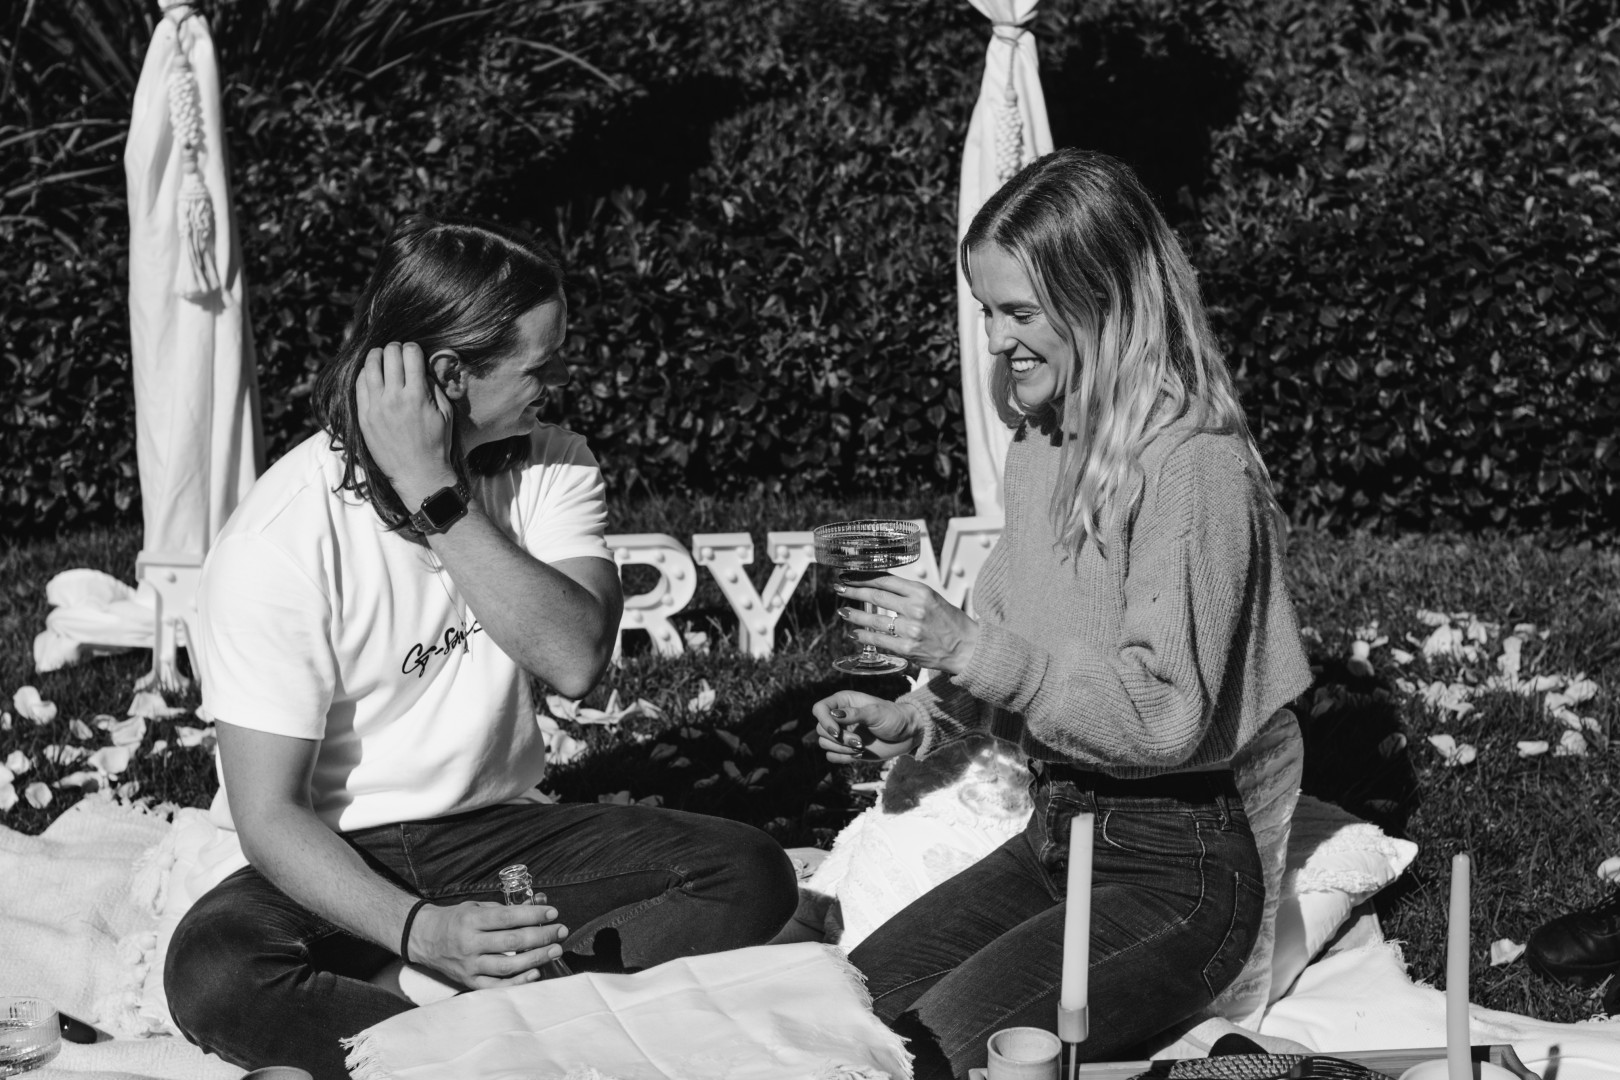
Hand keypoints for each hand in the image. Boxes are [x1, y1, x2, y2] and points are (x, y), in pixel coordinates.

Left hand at [356, 341, 457, 507]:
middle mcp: (394, 398)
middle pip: (390, 355)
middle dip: (395, 348)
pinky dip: (365, 373)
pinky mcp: (364, 416)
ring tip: (382, 357)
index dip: (414, 348)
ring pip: (370, 366)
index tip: (414, 352)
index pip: (411, 354)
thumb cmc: (437, 443)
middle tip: (398, 352)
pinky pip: (359, 384)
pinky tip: (371, 374)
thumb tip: (421, 367)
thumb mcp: (445, 412)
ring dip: (377, 356)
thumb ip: (433, 386)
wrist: (418, 473)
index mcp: (417, 395)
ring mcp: (376, 407)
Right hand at [408, 900, 569, 988]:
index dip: (532, 914)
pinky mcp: (469, 981)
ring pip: (507, 965)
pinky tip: (535, 973)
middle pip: (511, 941)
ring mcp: (469, 965)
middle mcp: (470, 943)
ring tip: (555, 951)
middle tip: (561, 931)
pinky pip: (496, 986)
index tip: (553, 912)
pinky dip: (517, 982)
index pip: (507, 917)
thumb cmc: (455, 920)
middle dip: (541, 936)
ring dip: (535, 958)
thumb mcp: (476, 907)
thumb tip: (538, 903)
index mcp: (471, 920)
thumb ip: (505, 908)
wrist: (423, 939)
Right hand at [813, 691, 921, 763]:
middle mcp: (840, 717)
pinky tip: (858, 755)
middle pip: (820, 729)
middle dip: (838, 739)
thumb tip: (834, 715)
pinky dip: (842, 758)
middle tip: (859, 742)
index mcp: (844, 702)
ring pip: (824, 743)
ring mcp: (843, 733)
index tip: (837, 732)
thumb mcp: (876, 712)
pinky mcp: (846, 749)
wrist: (907, 735)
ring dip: (841, 749)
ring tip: (860, 748)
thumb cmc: (894, 717)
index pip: (819, 709)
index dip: (824, 721)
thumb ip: (855, 713)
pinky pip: (831, 756)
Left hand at [833, 574, 979, 675]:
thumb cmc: (952, 623)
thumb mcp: (933, 599)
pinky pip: (880, 641)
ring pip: (875, 619)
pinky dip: (865, 636)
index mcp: (922, 592)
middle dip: (854, 591)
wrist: (969, 648)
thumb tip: (881, 588)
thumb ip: (909, 595)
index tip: (850, 575)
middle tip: (840, 588)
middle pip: (877, 596)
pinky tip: (855, 633)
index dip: (864, 577)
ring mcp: (911, 630)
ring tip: (844, 612)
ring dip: (856, 615)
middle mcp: (916, 608)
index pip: (886, 580)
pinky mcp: (908, 648)